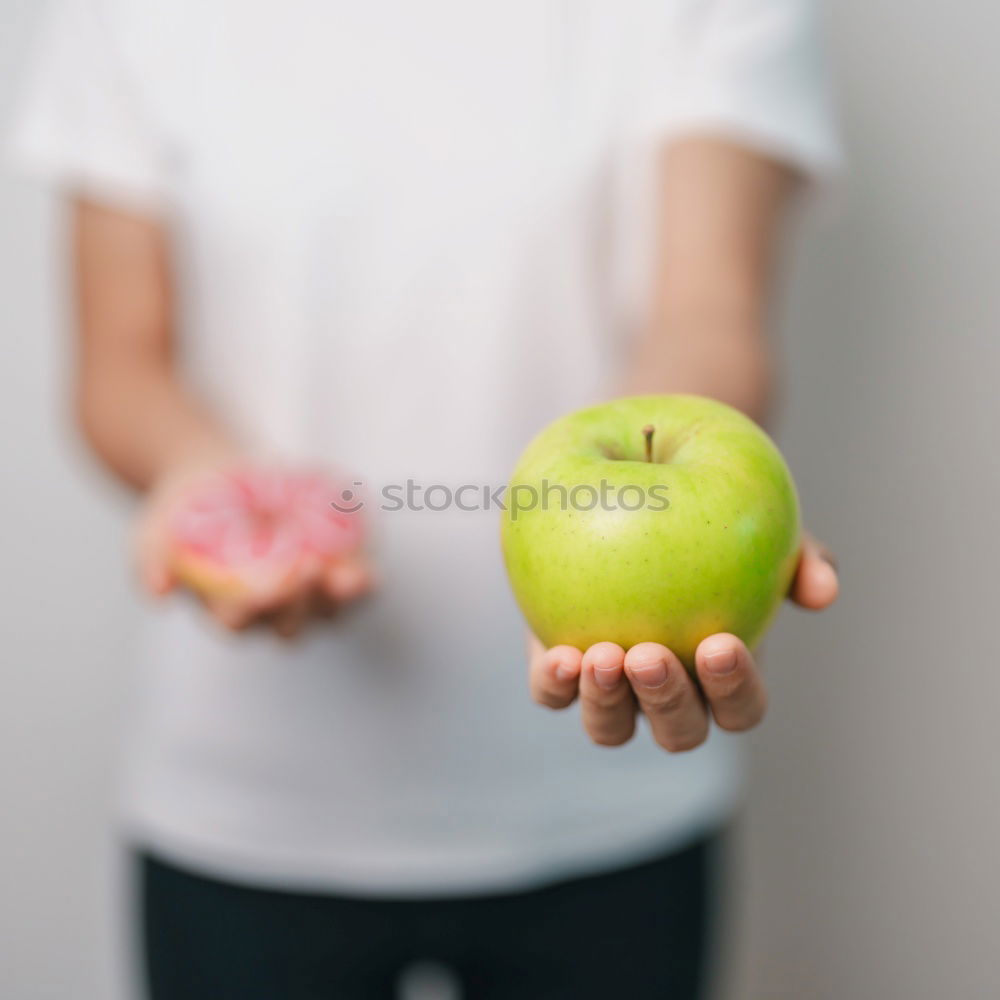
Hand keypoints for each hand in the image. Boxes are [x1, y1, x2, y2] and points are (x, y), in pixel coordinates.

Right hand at [135, 460, 374, 638]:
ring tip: (350, 580)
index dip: (250, 612)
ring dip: (341, 601)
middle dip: (300, 603)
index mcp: (224, 608)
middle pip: (289, 623)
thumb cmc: (183, 508)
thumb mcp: (154, 527)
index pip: (239, 622)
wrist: (217, 476)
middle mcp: (268, 610)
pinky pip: (353, 586)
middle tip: (306, 570)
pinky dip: (362, 583)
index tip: (258, 590)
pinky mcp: (332, 569)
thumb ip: (151, 559)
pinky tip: (367, 570)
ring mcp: (303, 593)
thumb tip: (160, 593)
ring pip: (328, 612)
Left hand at [527, 534, 837, 749]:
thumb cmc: (716, 517)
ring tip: (602, 655)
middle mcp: (668, 694)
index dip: (734, 690)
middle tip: (651, 655)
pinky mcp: (558, 667)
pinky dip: (556, 685)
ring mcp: (611, 687)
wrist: (633, 487)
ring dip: (608, 702)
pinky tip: (560, 654)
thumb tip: (826, 590)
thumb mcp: (762, 525)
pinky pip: (553, 694)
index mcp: (724, 676)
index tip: (720, 644)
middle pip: (678, 731)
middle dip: (667, 701)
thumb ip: (802, 556)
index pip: (740, 708)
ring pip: (611, 727)